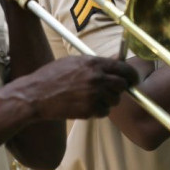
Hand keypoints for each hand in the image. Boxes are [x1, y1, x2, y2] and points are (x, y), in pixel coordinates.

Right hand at [15, 56, 138, 119]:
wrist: (36, 95)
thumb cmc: (53, 76)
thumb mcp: (75, 61)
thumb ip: (98, 61)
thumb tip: (118, 58)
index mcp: (93, 63)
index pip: (123, 68)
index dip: (131, 75)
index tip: (133, 79)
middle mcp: (96, 78)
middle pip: (122, 85)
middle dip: (120, 88)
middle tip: (113, 89)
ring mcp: (93, 95)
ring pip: (114, 100)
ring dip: (109, 100)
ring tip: (94, 96)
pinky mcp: (89, 110)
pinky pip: (104, 112)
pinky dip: (100, 110)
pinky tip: (87, 105)